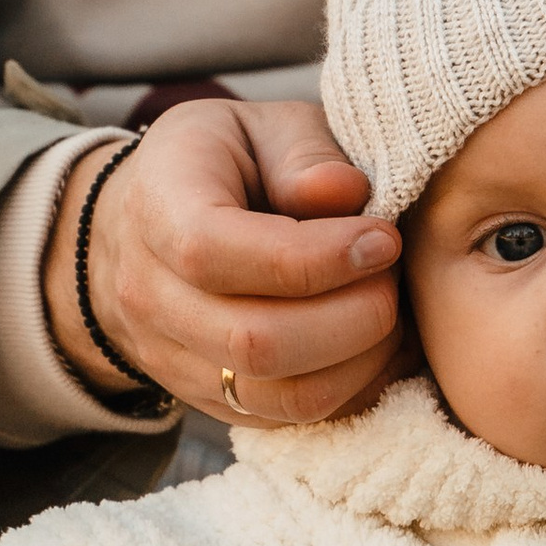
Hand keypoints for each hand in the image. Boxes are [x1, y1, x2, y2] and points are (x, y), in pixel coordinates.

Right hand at [44, 97, 403, 426]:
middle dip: (354, 316)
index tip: (383, 239)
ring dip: (361, 361)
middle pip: (255, 341)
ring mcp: (174, 359)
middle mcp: (150, 295)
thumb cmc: (224, 164)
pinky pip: (292, 418)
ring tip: (393, 311)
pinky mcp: (212, 400)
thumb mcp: (261, 127)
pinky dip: (353, 389)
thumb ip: (305, 152)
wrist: (152, 226)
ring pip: (279, 395)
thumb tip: (346, 193)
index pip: (216, 252)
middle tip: (395, 277)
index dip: (315, 256)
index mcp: (157, 209)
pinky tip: (380, 345)